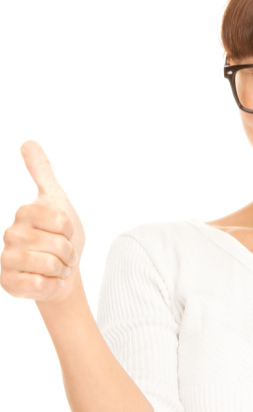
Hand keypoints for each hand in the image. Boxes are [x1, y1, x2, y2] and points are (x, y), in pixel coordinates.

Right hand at [1, 141, 84, 303]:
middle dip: (69, 251)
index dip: (70, 228)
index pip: (60, 219)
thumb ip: (42, 172)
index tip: (65, 230)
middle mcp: (10, 234)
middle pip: (57, 243)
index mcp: (24, 213)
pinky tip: (47, 279)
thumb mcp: (57, 199)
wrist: (63, 270)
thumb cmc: (61, 235)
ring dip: (61, 268)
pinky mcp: (8, 283)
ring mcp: (7, 260)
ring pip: (49, 264)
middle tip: (63, 252)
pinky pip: (41, 285)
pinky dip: (52, 284)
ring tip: (56, 265)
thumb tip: (27, 141)